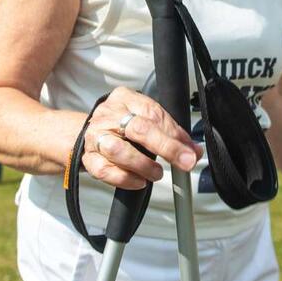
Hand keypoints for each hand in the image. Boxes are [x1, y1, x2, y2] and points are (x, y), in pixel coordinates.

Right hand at [80, 86, 202, 190]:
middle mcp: (108, 115)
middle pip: (138, 129)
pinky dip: (124, 178)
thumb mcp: (146, 119)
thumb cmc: (122, 126)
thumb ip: (170, 133)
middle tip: (184, 162)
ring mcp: (95, 136)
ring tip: (157, 173)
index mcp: (125, 99)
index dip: (175, 134)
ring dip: (143, 165)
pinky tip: (139, 182)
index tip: (190, 152)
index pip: (153, 113)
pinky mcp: (88, 157)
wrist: (90, 133)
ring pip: (118, 150)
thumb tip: (193, 151)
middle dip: (166, 147)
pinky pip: (104, 170)